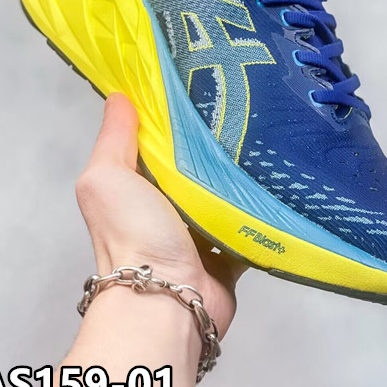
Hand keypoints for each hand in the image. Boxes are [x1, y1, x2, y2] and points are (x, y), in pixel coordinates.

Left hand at [75, 93, 246, 336]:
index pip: (155, 144)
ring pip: (224, 195)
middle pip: (194, 168)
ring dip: (240, 177)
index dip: (172, 118)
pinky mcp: (229, 253)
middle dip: (213, 145)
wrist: (167, 301)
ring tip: (267, 137)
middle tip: (244, 108)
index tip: (199, 85)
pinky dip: (261, 210)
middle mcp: (165, 209)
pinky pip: (249, 225)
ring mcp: (198, 233)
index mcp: (135, 188)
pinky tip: (278, 182)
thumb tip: (118, 97)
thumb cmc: (133, 236)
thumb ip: (114, 139)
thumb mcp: (108, 178)